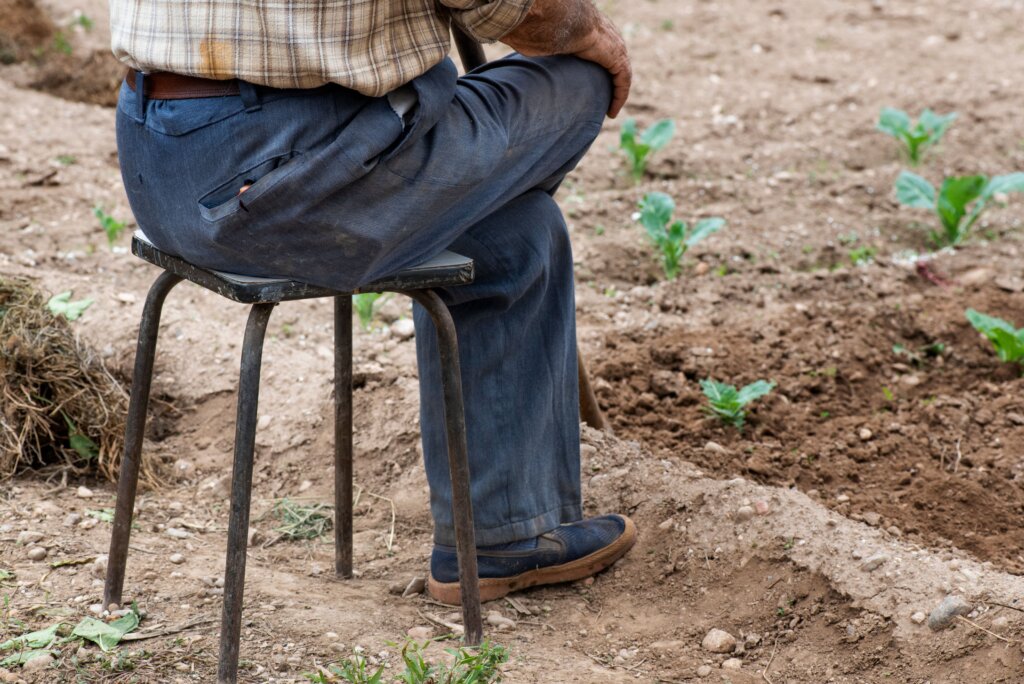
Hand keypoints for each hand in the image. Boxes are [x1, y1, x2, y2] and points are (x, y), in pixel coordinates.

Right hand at [501, 0, 631, 117]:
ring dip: (616, 94)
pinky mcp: (617, 59)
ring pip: (620, 76)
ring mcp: (615, 47)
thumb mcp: (547, 39)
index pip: (601, 50)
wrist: (559, 20)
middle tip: (603, 101)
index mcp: (592, 30)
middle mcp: (608, 37)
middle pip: (614, 64)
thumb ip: (542, 45)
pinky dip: (618, 97)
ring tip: (609, 111)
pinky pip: (622, 82)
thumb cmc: (548, 26)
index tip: (592, 83)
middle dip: (610, 83)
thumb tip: (523, 51)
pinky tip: (612, 112)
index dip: (598, 67)